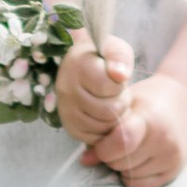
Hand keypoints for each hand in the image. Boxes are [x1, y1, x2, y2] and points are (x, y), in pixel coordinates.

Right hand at [55, 28, 133, 142]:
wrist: (82, 68)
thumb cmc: (102, 58)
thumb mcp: (114, 48)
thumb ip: (118, 57)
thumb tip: (120, 76)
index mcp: (77, 66)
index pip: (109, 87)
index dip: (120, 84)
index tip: (116, 77)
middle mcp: (66, 90)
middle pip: (109, 110)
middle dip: (121, 102)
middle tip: (118, 93)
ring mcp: (66, 111)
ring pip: (104, 126)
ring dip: (116, 116)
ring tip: (112, 101)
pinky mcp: (70, 128)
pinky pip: (97, 138)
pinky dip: (106, 129)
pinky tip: (105, 114)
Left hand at [92, 78, 186, 186]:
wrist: (183, 104)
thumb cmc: (147, 102)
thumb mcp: (124, 106)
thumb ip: (103, 131)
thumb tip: (85, 160)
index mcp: (150, 118)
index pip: (122, 142)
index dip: (104, 148)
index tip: (100, 144)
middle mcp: (164, 140)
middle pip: (121, 162)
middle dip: (111, 157)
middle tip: (117, 143)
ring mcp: (171, 158)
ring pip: (129, 176)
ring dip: (122, 167)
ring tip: (131, 149)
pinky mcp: (174, 171)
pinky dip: (132, 177)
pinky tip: (138, 161)